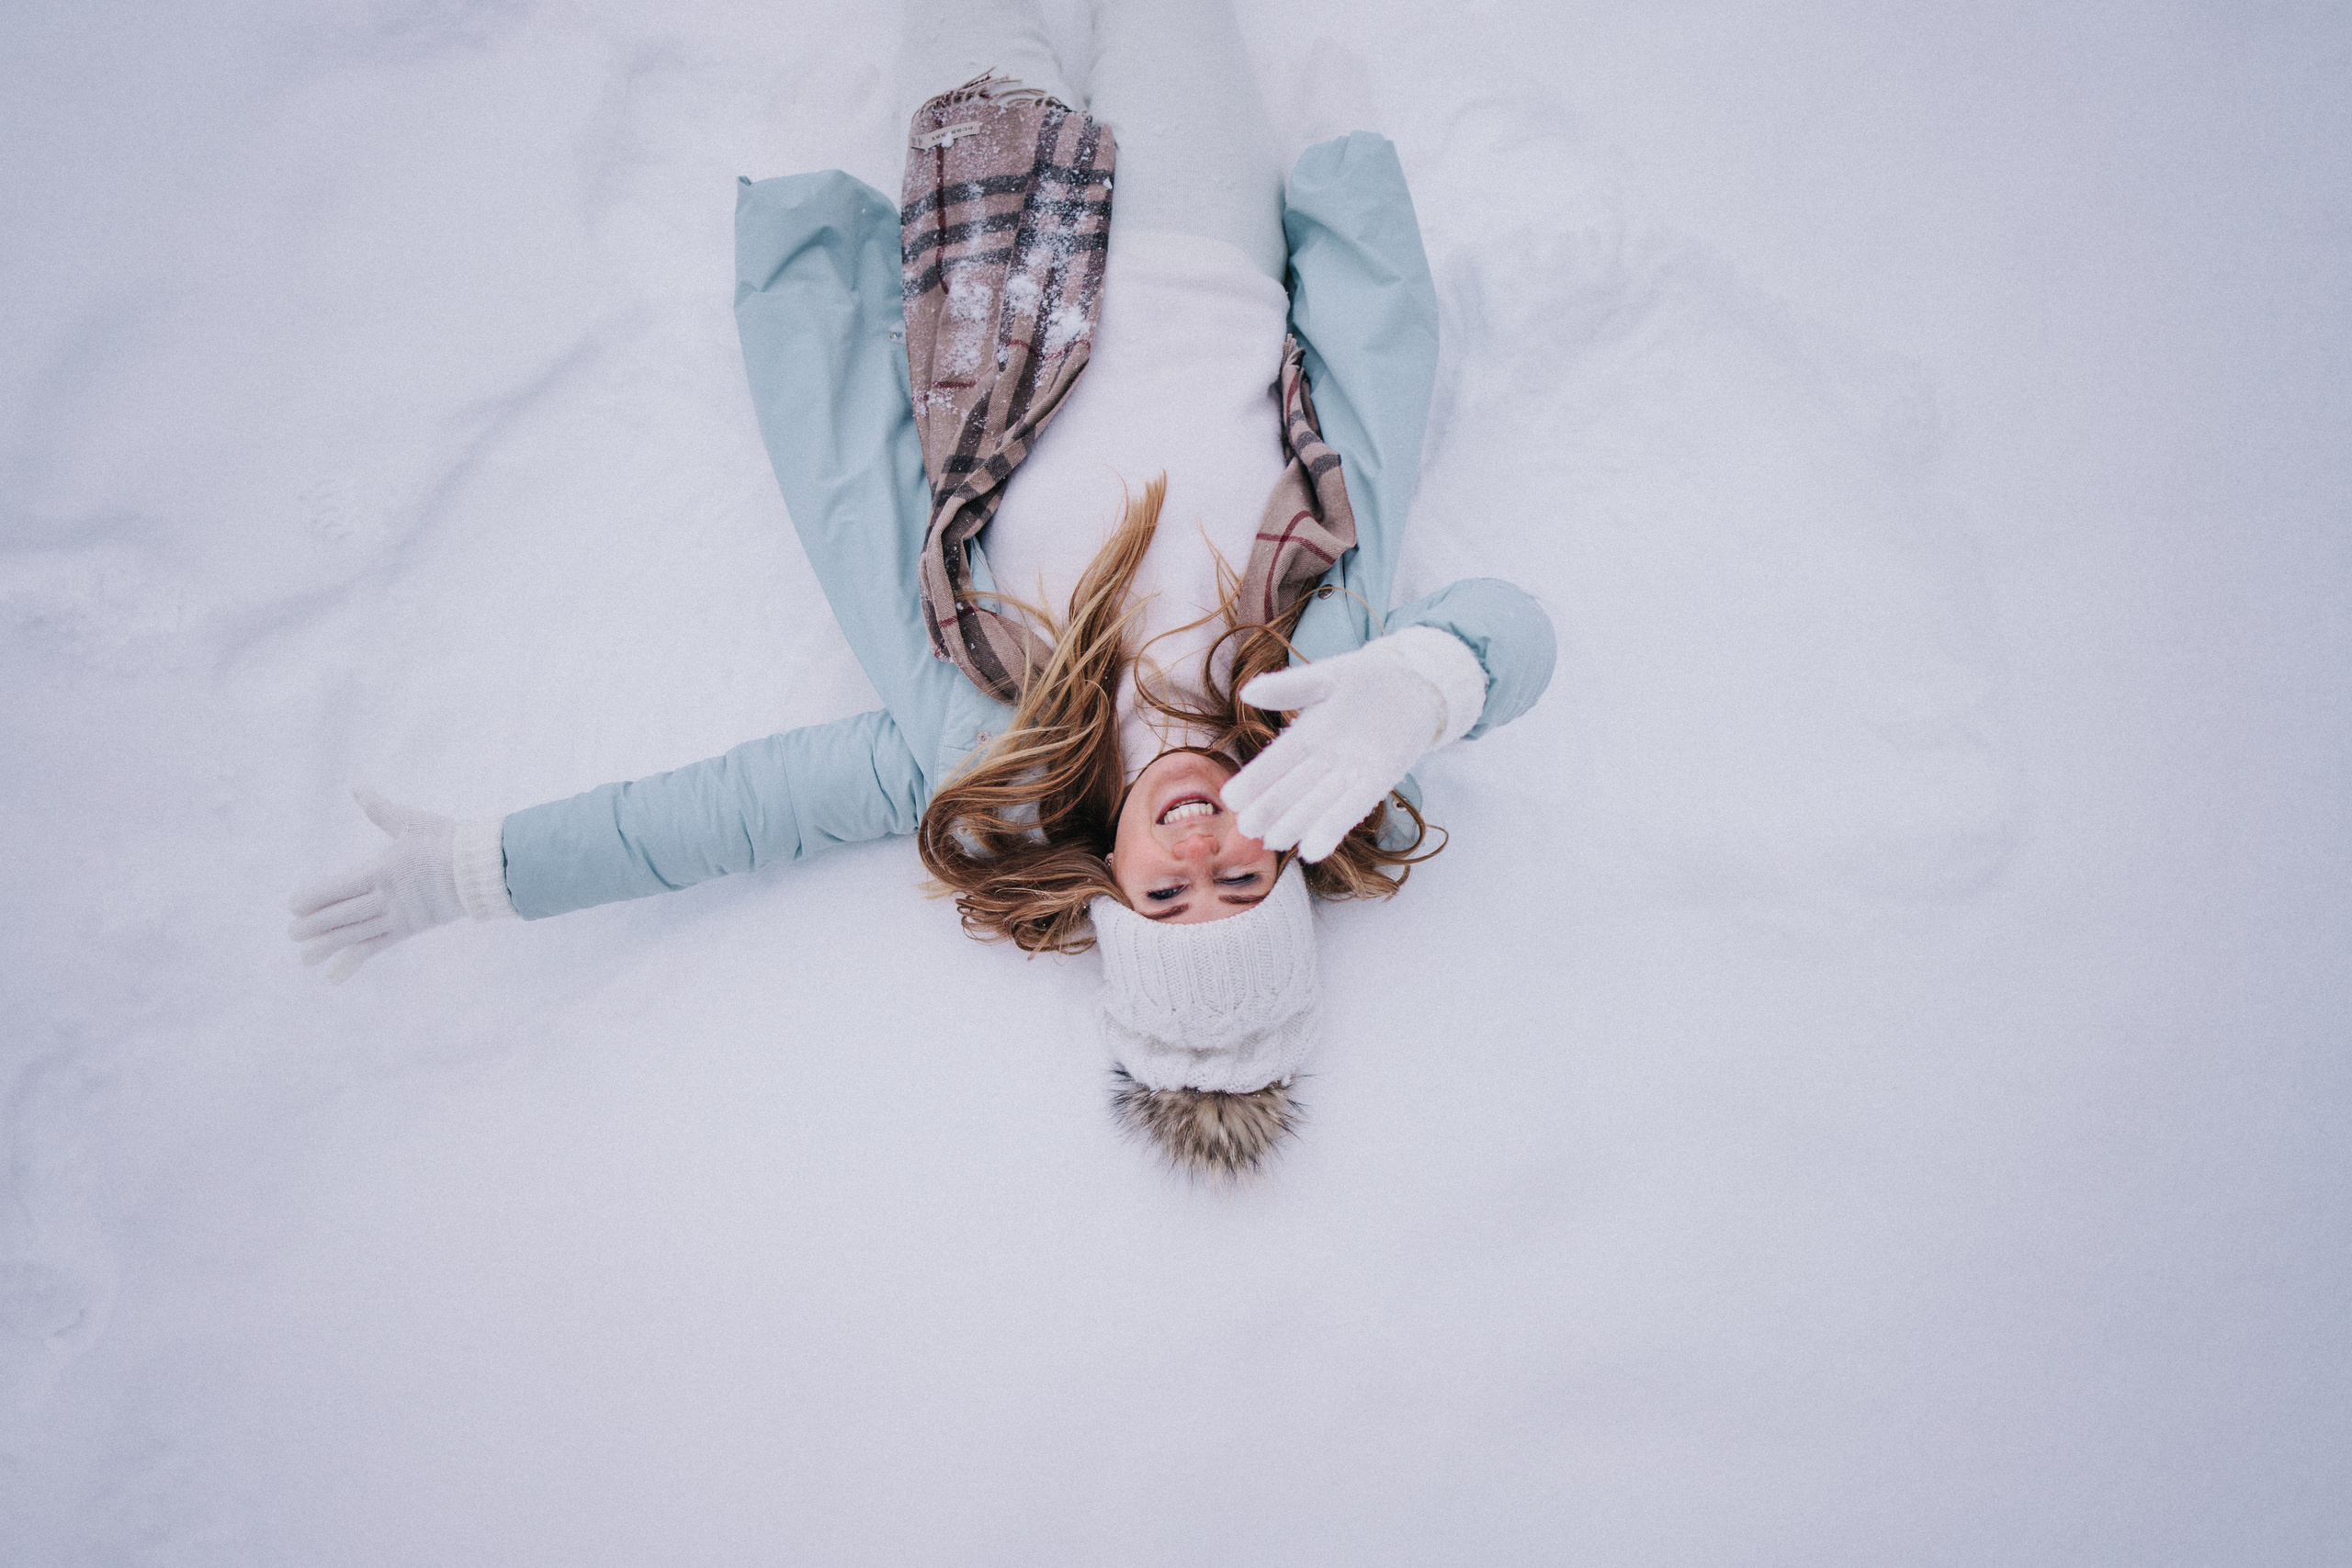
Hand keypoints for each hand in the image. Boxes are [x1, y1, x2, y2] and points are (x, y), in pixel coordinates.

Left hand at [288, 789, 466, 982]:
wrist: (483, 869)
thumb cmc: (448, 840)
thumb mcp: (412, 822)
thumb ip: (380, 810)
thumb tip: (357, 788)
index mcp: (383, 870)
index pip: (340, 887)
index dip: (315, 897)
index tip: (293, 905)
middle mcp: (387, 897)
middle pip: (343, 914)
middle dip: (314, 925)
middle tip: (291, 933)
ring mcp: (398, 916)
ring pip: (355, 935)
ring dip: (328, 946)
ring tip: (304, 958)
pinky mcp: (409, 929)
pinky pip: (375, 948)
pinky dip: (354, 961)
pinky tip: (334, 975)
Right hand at [1223, 628, 1486, 862]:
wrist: (1414, 684)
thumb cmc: (1367, 677)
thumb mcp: (1326, 678)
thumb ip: (1290, 687)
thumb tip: (1248, 692)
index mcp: (1306, 735)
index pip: (1274, 762)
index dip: (1253, 780)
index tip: (1232, 798)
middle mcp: (1324, 760)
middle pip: (1292, 790)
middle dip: (1270, 809)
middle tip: (1248, 827)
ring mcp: (1350, 774)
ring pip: (1318, 804)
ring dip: (1297, 823)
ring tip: (1275, 841)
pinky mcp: (1378, 781)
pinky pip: (1352, 808)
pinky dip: (1333, 828)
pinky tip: (1313, 850)